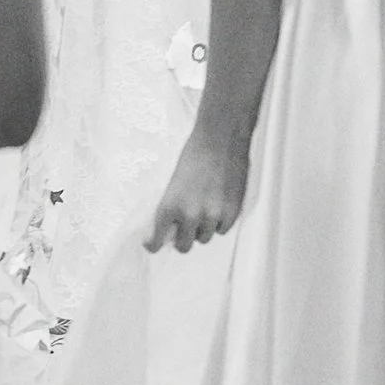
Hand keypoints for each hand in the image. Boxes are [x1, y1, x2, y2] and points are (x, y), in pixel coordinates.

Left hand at [146, 128, 248, 252]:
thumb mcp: (174, 182)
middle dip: (182, 238)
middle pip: (184, 246)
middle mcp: (190, 215)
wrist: (220, 138)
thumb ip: (173, 206)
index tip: (153, 245)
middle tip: (185, 228)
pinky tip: (219, 203)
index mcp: (169, 206)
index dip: (154, 244)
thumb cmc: (195, 154)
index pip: (158, 239)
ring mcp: (212, 216)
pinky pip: (222, 229)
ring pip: (204, 238)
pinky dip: (220, 221)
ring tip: (205, 207)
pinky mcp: (231, 213)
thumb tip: (172, 226)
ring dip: (202, 228)